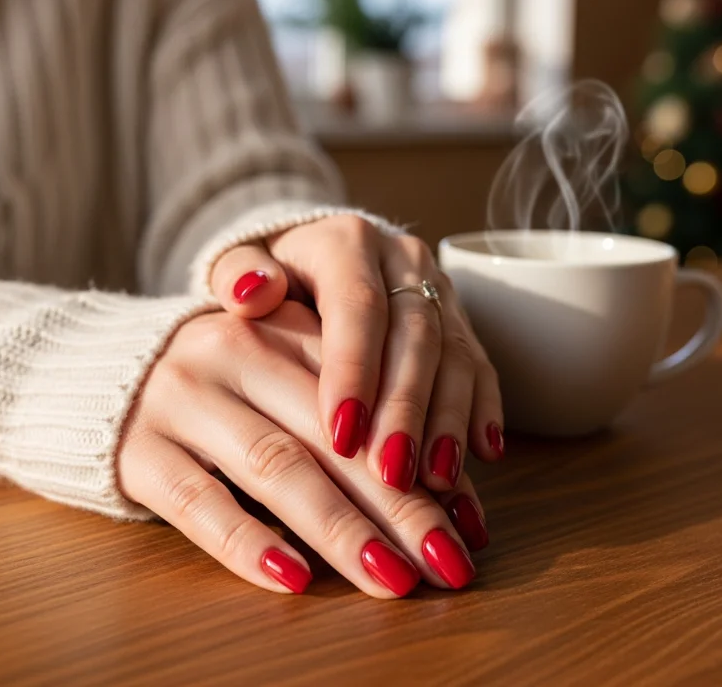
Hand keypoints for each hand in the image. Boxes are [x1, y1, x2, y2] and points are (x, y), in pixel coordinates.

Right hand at [118, 302, 487, 596]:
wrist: (107, 368)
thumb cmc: (225, 377)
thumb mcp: (286, 371)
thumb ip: (359, 416)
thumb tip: (452, 499)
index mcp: (280, 327)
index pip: (364, 398)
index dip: (419, 461)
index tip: (466, 521)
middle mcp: (231, 353)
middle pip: (329, 437)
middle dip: (397, 505)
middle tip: (448, 563)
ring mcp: (181, 399)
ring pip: (273, 467)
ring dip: (338, 529)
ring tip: (394, 578)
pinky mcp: (137, 448)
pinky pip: (195, 501)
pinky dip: (245, 541)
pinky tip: (292, 578)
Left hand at [209, 216, 503, 494]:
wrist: (309, 258)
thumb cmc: (269, 279)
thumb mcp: (238, 269)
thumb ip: (236, 276)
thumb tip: (251, 292)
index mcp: (345, 243)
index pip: (357, 305)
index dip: (354, 370)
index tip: (341, 436)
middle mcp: (400, 259)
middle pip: (415, 334)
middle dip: (406, 407)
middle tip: (392, 474)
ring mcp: (435, 288)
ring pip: (455, 352)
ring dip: (449, 419)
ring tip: (439, 479)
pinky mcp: (456, 318)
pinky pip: (480, 362)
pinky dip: (483, 408)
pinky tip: (485, 452)